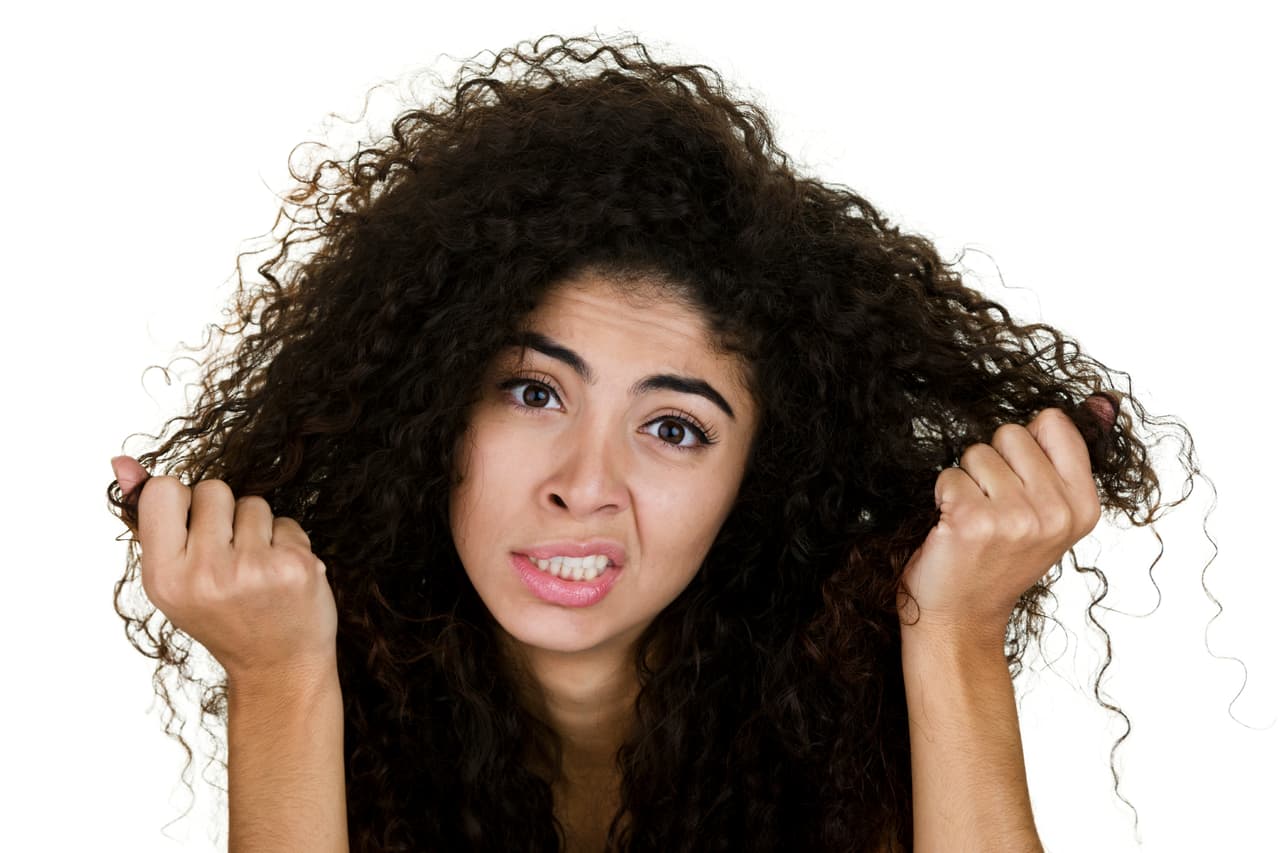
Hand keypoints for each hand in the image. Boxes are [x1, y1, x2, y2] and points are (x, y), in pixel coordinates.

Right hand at [111, 455, 337, 683]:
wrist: (278, 666)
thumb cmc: (222, 616)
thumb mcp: (173, 578)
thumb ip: (148, 519)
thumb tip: (122, 463)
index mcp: (164, 577)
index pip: (164, 491)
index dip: (182, 502)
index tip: (192, 532)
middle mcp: (205, 574)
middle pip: (212, 489)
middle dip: (222, 513)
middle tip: (228, 557)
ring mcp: (253, 570)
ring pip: (253, 503)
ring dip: (257, 527)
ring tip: (256, 568)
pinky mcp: (294, 566)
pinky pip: (286, 520)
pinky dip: (287, 541)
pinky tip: (282, 575)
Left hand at [896, 407, 1102, 639]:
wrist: (960, 616)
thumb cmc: (997, 561)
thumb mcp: (1049, 514)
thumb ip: (1068, 456)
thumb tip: (1102, 400)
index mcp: (1083, 507)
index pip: (1053, 424)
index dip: (1025, 446)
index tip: (1020, 483)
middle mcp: (1055, 513)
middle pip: (1011, 433)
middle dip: (992, 462)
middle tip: (991, 507)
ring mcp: (1016, 518)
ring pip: (976, 453)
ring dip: (966, 482)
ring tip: (973, 520)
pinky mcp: (974, 521)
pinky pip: (949, 476)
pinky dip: (943, 496)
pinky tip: (953, 528)